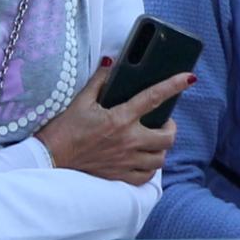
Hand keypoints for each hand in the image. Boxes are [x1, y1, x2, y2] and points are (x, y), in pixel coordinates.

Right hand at [39, 65, 190, 185]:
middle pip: (167, 136)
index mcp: (120, 118)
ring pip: (161, 158)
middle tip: (162, 122)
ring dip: (161, 149)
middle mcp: (128, 141)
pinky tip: (144, 159)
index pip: (154, 97)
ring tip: (154, 141)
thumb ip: (100, 81)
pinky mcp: (120, 176)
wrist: (50, 159)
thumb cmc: (64, 129)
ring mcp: (126, 161)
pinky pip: (147, 176)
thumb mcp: (81, 101)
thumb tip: (111, 63)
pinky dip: (150, 168)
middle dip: (171, 128)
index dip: (174, 85)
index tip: (189, 78)